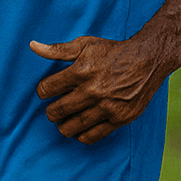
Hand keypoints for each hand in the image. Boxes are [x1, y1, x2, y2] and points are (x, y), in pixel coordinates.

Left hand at [30, 35, 170, 144]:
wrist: (147, 60)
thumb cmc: (112, 51)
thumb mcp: (84, 45)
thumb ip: (57, 50)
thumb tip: (33, 46)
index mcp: (81, 71)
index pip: (48, 88)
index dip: (42, 91)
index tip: (44, 93)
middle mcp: (93, 90)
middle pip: (60, 109)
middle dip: (51, 112)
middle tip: (52, 112)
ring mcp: (107, 106)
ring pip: (75, 125)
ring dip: (64, 127)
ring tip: (63, 123)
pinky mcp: (120, 118)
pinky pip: (95, 134)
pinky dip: (83, 136)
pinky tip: (79, 131)